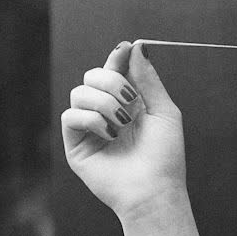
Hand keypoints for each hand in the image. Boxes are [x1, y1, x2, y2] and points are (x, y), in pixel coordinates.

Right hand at [60, 41, 186, 220]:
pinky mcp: (75, 144)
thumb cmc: (165, 155)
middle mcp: (108, 112)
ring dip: (105, 102)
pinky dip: (92, 120)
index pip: (115, 70)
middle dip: (112, 80)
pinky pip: (71, 115)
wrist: (154, 188)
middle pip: (93, 75)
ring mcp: (90, 127)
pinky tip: (110, 135)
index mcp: (130, 103)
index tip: (125, 50)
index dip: (117, 58)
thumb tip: (136, 46)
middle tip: (131, 100)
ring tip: (124, 123)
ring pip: (80, 92)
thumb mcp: (164, 111)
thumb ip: (148, 79)